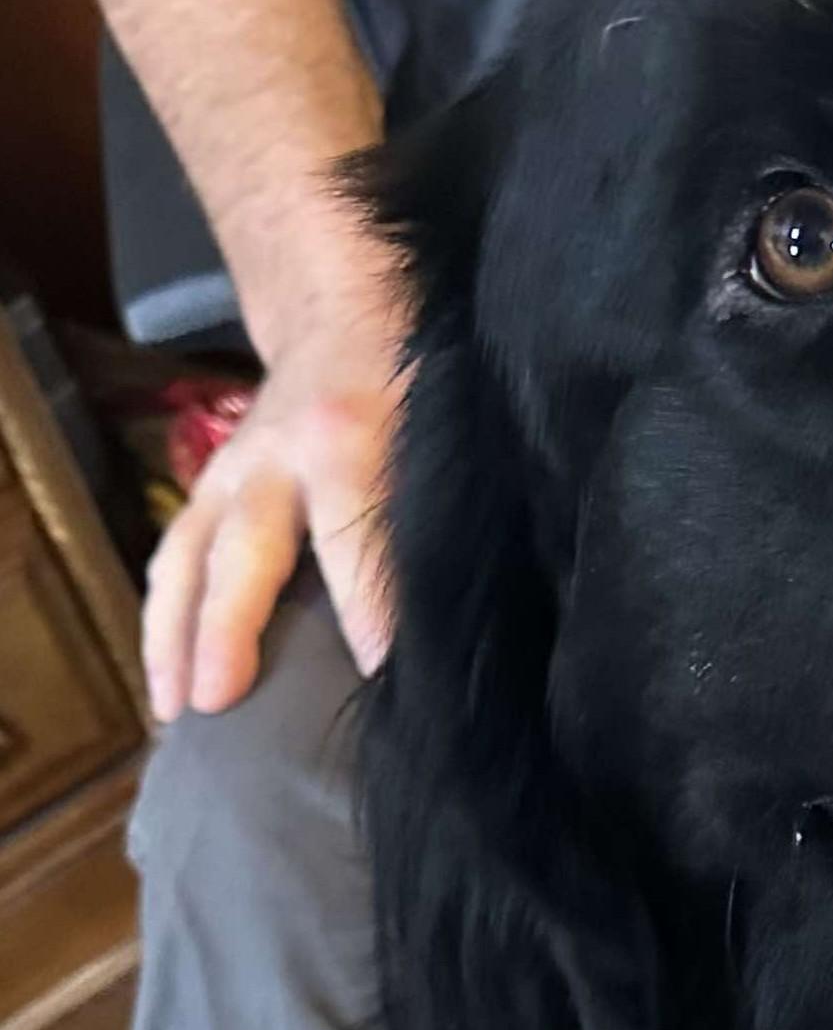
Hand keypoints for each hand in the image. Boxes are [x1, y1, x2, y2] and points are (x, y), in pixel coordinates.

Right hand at [142, 301, 404, 719]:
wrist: (339, 319)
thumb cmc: (406, 392)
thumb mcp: (435, 436)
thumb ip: (441, 515)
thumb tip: (473, 622)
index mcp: (345, 442)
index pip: (355, 539)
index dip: (369, 610)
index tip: (380, 678)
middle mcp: (273, 458)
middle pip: (244, 548)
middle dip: (228, 626)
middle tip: (217, 699)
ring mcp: (228, 474)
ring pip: (188, 556)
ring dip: (174, 634)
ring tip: (174, 710)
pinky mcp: (204, 491)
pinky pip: (174, 557)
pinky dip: (163, 619)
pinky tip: (166, 684)